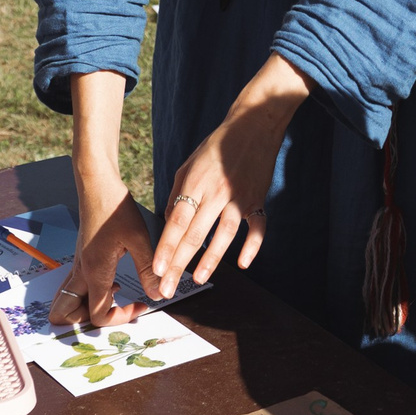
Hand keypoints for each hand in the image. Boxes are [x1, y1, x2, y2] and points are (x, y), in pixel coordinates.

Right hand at [51, 189, 156, 329]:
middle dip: (87, 322)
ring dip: (86, 308)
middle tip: (117, 309)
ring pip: (68, 303)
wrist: (96, 185)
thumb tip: (159, 294)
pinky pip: (75, 288)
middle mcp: (81, 273)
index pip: (97, 316)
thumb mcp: (139, 238)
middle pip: (66, 316)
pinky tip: (114, 281)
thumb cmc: (115, 208)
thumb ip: (148, 269)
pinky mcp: (80, 259)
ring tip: (118, 296)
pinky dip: (88, 294)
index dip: (120, 318)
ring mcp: (77, 266)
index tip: (141, 304)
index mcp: (95, 273)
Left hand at [152, 53, 309, 295]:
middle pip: (195, 234)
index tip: (157, 269)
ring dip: (211, 259)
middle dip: (179, 264)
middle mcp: (216, 192)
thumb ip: (178, 195)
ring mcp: (239, 197)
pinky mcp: (258, 199)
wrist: (253, 125)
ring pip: (224, 235)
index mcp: (195, 183)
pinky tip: (244, 264)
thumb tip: (171, 226)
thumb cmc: (215, 147)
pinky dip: (253, 246)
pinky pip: (257, 227)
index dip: (166, 247)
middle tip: (168, 289)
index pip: (177, 221)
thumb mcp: (188, 166)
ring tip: (198, 280)